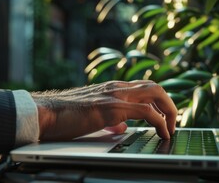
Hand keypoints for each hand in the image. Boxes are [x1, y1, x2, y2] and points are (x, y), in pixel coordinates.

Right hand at [31, 80, 176, 140]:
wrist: (46, 113)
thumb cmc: (66, 115)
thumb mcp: (94, 114)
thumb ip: (111, 118)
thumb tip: (123, 128)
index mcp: (113, 87)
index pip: (145, 87)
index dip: (160, 101)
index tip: (166, 117)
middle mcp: (117, 87)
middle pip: (156, 86)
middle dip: (170, 104)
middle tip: (172, 123)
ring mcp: (115, 94)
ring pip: (155, 93)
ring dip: (169, 111)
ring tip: (170, 128)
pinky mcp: (112, 107)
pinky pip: (146, 111)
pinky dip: (160, 121)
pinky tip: (162, 132)